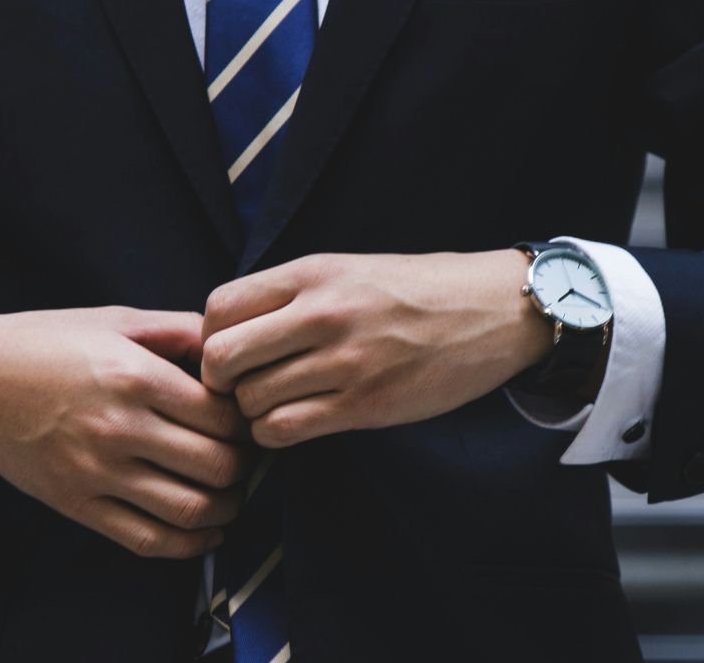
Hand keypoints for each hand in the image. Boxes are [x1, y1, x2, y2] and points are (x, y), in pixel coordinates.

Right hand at [0, 306, 257, 557]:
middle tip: (246, 457)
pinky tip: (206, 532)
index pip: (222, 415)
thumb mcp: (115, 320)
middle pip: (217, 465)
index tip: (247, 418)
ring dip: (226, 508)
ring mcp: (97, 472)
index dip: (247, 420)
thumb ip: (178, 330)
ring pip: (190, 509)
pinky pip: (147, 539)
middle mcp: (119, 428)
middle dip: (243, 466)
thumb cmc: (46, 343)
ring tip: (231, 494)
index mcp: (135, 376)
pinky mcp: (77, 504)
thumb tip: (231, 346)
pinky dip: (189, 545)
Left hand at [200, 251, 552, 447]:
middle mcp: (322, 313)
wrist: (493, 310)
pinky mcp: (365, 404)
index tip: (230, 351)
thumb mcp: (348, 269)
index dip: (210, 337)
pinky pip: (285, 429)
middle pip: (221, 358)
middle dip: (220, 380)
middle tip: (240, 386)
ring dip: (251, 412)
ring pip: (251, 401)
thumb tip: (228, 330)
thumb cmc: (416, 291)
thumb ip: (292, 295)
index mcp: (313, 273)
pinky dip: (276, 434)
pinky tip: (294, 422)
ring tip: (274, 404)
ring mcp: (344, 362)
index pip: (218, 307)